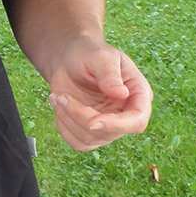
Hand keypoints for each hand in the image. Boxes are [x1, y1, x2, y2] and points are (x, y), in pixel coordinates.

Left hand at [47, 37, 152, 151]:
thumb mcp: (101, 56)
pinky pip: (76, 142)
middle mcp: (126, 115)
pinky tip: (59, 106)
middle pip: (108, 132)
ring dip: (67, 119)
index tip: (93, 122)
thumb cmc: (89, 54)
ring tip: (57, 96)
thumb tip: (121, 94)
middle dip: (80, 116)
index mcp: (138, 95)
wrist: (70, 60)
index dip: (116, 125)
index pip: (136, 121)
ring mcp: (109, 126)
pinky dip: (63, 126)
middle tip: (61, 96)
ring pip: (89, 140)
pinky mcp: (91, 133)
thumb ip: (110, 74)